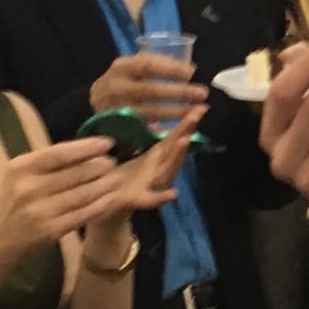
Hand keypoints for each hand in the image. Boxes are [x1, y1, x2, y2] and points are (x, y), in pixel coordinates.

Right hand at [0, 137, 127, 268]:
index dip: (87, 147)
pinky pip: (82, 215)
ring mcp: (40, 211)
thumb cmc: (10, 202)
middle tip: (115, 163)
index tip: (107, 143)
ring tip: (117, 178)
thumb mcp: (19, 176)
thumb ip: (46, 164)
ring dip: (104, 185)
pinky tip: (111, 198)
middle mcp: (29, 188)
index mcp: (21, 168)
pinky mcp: (50, 231)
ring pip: (82, 194)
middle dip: (100, 167)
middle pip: (74, 173)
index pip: (60, 153)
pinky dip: (100, 205)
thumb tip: (85, 149)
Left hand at [81, 107, 205, 260]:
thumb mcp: (140, 155)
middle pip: (176, 150)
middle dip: (186, 132)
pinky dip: (163, 197)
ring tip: (184, 140)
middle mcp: (159, 169)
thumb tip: (159, 123)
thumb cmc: (126, 175)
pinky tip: (174, 193)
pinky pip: (152, 200)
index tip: (199, 108)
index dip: (187, 123)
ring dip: (177, 156)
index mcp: (158, 157)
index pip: (175, 137)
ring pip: (168, 170)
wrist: (108, 201)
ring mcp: (152, 185)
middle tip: (195, 115)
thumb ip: (152, 141)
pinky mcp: (139, 200)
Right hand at [89, 50, 208, 124]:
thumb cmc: (121, 82)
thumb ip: (153, 63)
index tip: (191, 72)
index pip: (148, 65)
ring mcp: (119, 111)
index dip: (171, 69)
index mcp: (121, 67)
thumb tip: (187, 68)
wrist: (93, 105)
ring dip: (178, 113)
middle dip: (180, 92)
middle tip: (202, 94)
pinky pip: (148, 130)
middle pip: (152, 91)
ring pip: (152, 113)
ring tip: (198, 111)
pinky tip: (182, 130)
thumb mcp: (130, 67)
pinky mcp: (122, 129)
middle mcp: (117, 88)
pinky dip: (166, 130)